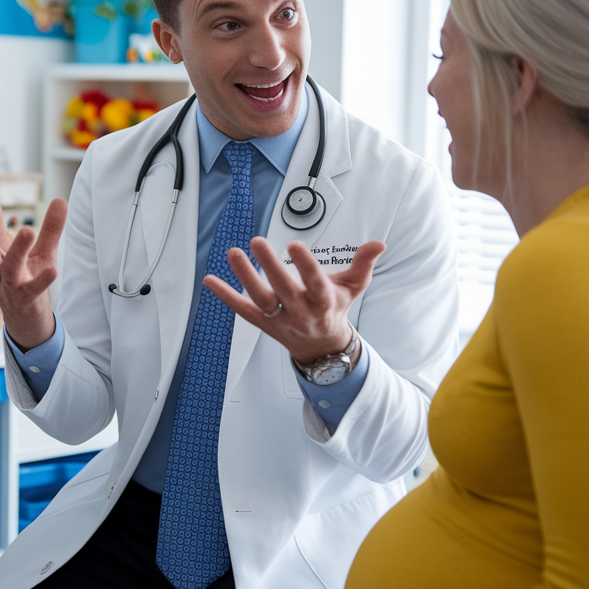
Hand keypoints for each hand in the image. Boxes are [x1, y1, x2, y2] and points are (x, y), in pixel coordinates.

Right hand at [0, 173, 67, 349]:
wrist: (27, 321)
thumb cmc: (29, 280)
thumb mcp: (42, 251)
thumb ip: (51, 227)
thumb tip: (61, 199)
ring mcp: (9, 285)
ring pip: (7, 268)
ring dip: (14, 250)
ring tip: (26, 231)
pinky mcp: (26, 300)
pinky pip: (34, 290)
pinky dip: (42, 280)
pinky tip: (53, 270)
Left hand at [203, 238, 384, 363]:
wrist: (321, 346)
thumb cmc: (333, 308)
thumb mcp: (352, 287)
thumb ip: (363, 264)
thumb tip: (378, 244)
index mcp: (323, 301)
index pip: (315, 282)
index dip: (305, 265)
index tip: (295, 245)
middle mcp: (301, 312)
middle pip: (282, 289)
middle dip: (270, 265)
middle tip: (257, 241)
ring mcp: (280, 319)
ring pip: (260, 299)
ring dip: (244, 276)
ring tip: (233, 253)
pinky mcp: (263, 323)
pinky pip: (241, 310)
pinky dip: (225, 295)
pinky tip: (210, 279)